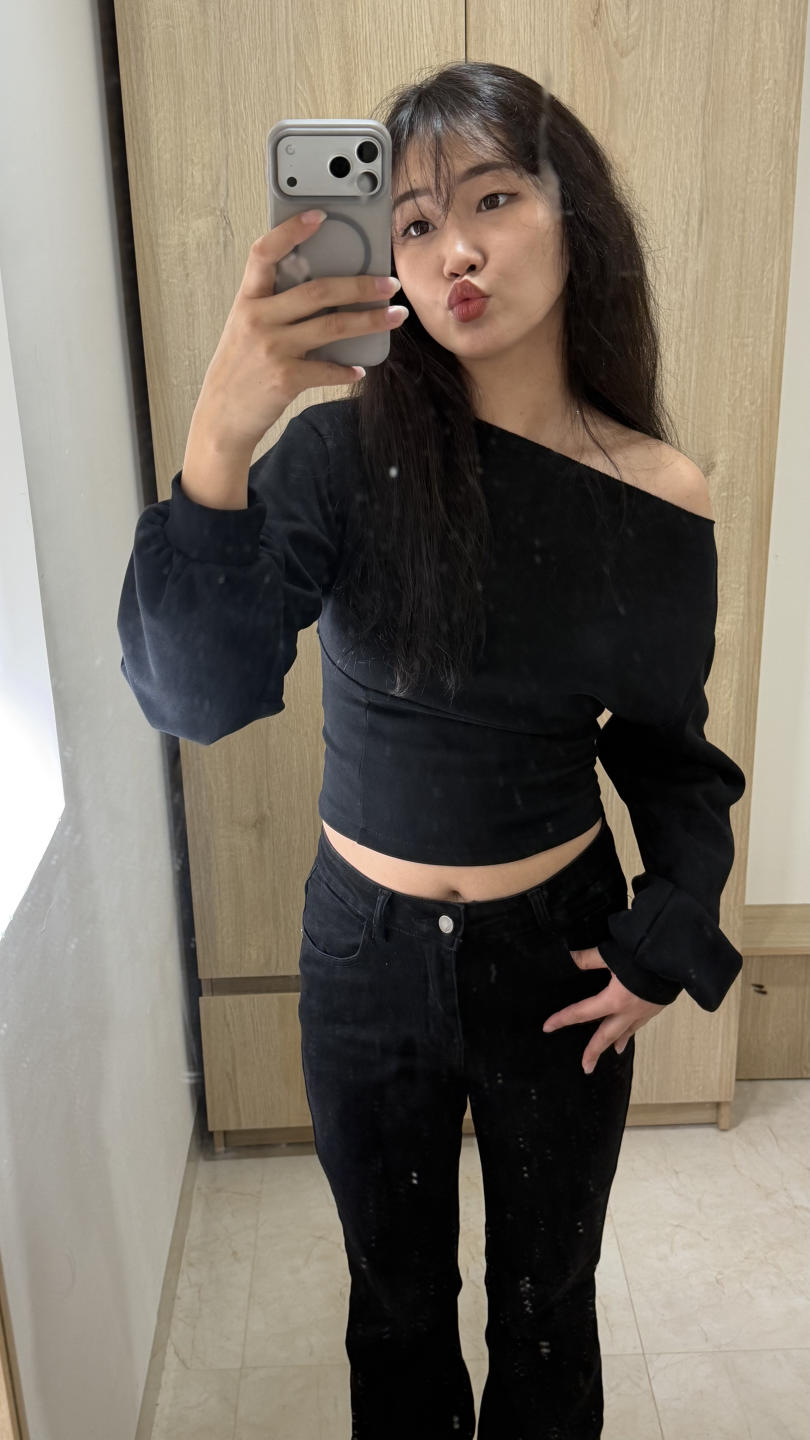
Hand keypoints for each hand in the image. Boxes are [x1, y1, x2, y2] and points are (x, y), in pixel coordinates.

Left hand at [542, 946, 665, 1074]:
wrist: (679, 960)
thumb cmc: (644, 957)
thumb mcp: (611, 954)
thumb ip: (588, 958)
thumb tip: (569, 958)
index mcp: (614, 1000)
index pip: (582, 1013)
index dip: (563, 1019)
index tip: (547, 1027)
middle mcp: (628, 1012)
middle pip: (606, 1035)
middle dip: (594, 1051)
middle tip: (586, 1067)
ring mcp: (644, 1012)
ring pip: (626, 1031)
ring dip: (617, 1042)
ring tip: (614, 1051)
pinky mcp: (656, 1006)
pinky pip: (640, 1023)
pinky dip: (632, 1029)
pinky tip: (633, 1028)